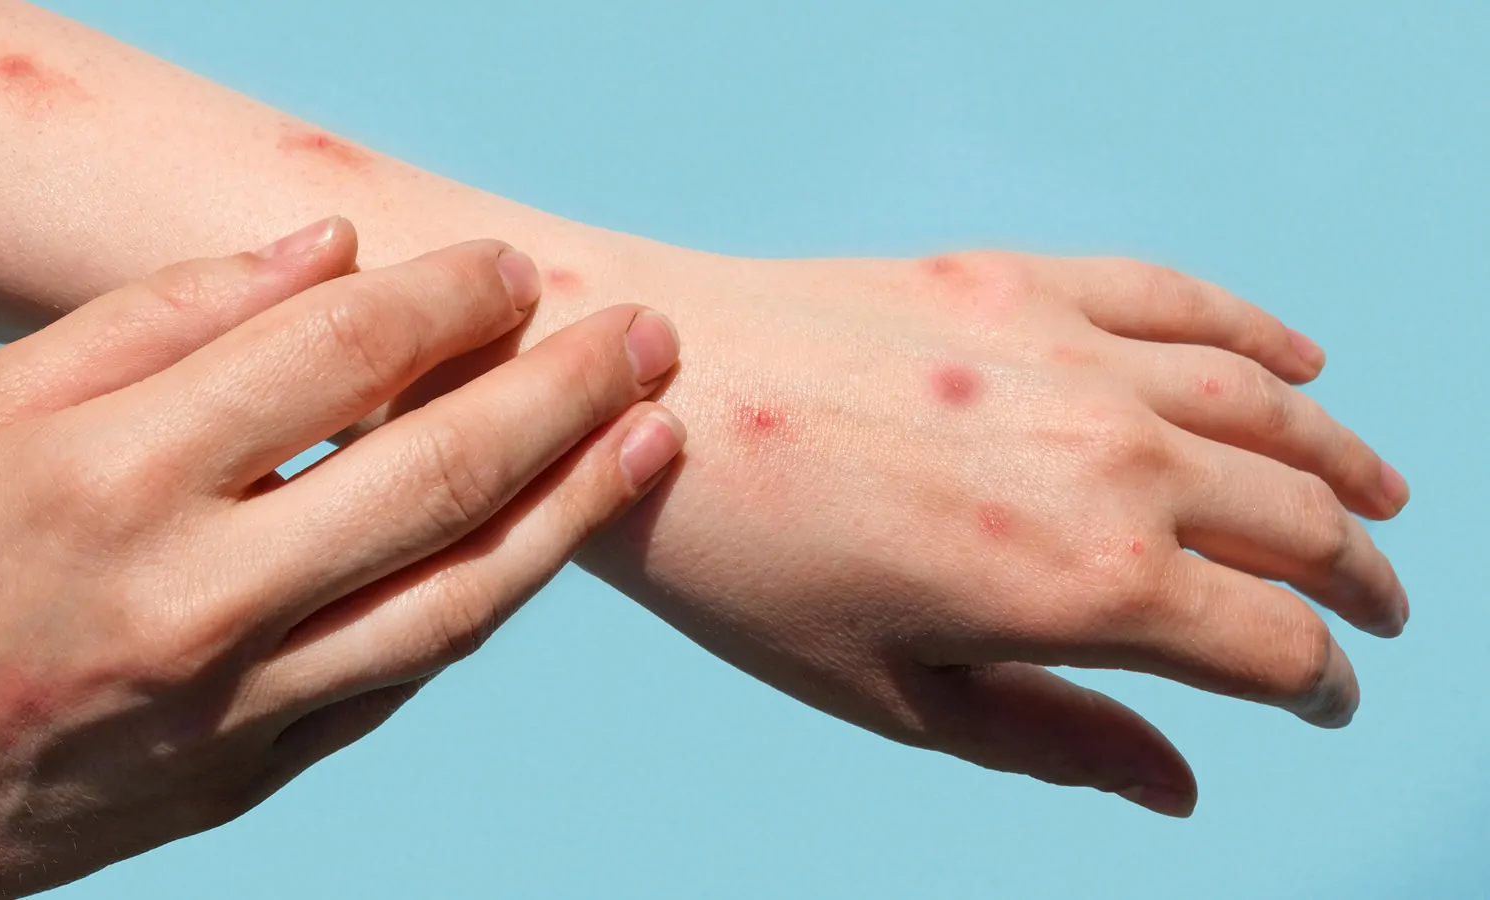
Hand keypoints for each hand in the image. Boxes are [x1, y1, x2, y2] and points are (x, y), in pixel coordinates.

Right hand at [0, 218, 685, 898]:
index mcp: (116, 472)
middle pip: (437, 472)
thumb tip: (333, 248)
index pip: (341, 353)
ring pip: (459, 596)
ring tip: (653, 437)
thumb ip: (168, 312)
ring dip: (575, 507)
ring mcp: (237, 703)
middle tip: (644, 335)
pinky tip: (544, 538)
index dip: (448, 298)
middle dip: (563, 391)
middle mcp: (194, 595)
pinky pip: (406, 676)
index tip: (509, 268)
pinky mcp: (256, 775)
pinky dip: (487, 599)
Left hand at [578, 247, 1406, 816]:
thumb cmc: (750, 567)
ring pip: (1268, 411)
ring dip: (1343, 462)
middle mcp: (1115, 460)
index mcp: (1091, 584)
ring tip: (1384, 498)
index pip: (1273, 643)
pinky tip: (1300, 364)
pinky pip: (1185, 301)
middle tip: (1381, 609)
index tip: (1324, 699)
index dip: (1319, 684)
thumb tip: (1181, 790)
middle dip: (1359, 579)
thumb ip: (1057, 741)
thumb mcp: (897, 697)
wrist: (650, 397)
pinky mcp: (1024, 281)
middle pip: (1300, 523)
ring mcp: (1076, 356)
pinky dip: (1261, 335)